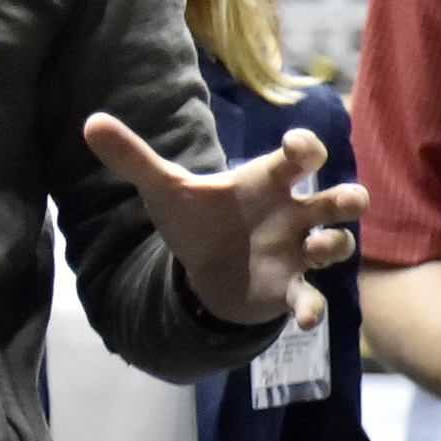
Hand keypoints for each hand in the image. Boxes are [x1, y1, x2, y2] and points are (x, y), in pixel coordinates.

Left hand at [83, 115, 367, 328]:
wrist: (202, 271)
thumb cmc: (197, 221)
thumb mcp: (164, 189)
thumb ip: (133, 157)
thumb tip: (90, 122)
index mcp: (266, 183)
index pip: (301, 157)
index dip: (306, 147)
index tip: (296, 146)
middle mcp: (292, 214)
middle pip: (342, 199)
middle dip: (350, 197)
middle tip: (341, 199)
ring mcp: (297, 252)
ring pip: (338, 244)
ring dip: (335, 245)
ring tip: (316, 246)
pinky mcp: (290, 288)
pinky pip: (313, 298)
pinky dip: (312, 307)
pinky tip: (305, 318)